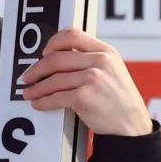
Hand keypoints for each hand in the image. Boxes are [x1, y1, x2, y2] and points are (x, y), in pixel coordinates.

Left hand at [21, 28, 152, 136]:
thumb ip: (91, 59)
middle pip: (56, 58)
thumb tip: (57, 56)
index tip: (44, 52)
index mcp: (106, 52)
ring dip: (37, 88)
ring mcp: (92, 78)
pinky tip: (38, 103)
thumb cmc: (120, 100)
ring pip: (53, 79)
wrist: (132, 127)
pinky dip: (43, 101)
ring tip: (29, 93)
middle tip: (28, 77)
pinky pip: (55, 97)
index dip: (54, 42)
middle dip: (37, 69)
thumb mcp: (113, 71)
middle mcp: (100, 62)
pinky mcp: (84, 97)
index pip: (73, 35)